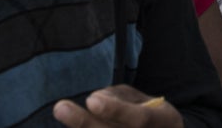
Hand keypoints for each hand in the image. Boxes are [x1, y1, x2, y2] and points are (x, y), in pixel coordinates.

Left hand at [53, 86, 183, 126]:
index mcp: (162, 122)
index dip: (115, 110)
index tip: (91, 99)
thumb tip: (93, 100)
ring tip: (62, 112)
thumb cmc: (152, 117)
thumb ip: (121, 97)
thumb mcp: (148, 100)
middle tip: (60, 107)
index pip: (138, 119)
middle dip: (84, 123)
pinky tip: (73, 125)